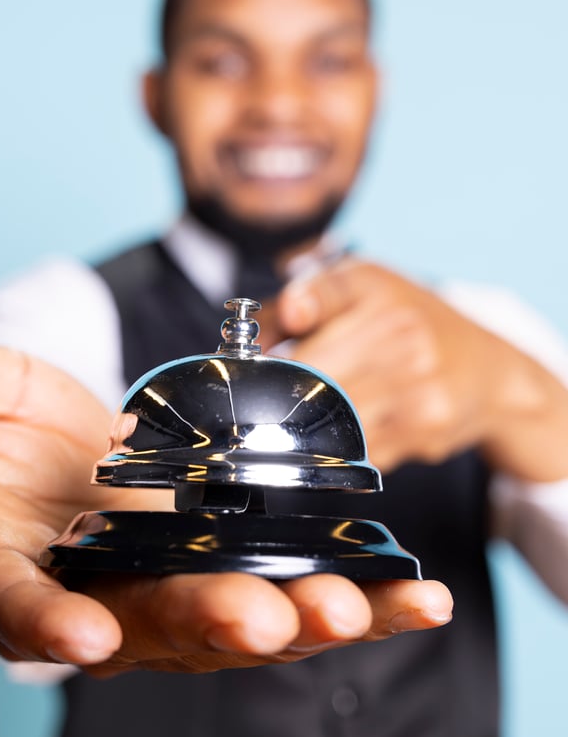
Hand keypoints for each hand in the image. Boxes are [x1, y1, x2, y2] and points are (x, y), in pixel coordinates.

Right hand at [0, 279, 452, 674]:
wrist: (69, 475)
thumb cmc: (8, 443)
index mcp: (9, 567)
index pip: (14, 601)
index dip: (38, 622)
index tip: (76, 638)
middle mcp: (93, 603)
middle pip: (145, 623)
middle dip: (202, 621)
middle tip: (260, 618)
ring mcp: (171, 602)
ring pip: (232, 622)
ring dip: (297, 619)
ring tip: (354, 610)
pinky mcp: (234, 583)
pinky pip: (296, 597)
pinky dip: (354, 602)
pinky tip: (415, 596)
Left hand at [275, 259, 567, 478]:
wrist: (489, 371)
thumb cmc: (413, 322)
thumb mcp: (361, 288)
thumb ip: (298, 304)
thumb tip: (248, 340)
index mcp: (375, 291)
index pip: (315, 302)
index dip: (280, 335)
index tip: (262, 357)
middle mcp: (400, 334)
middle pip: (312, 376)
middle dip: (283, 391)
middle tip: (269, 397)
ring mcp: (415, 386)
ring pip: (330, 419)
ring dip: (308, 422)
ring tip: (310, 410)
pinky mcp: (422, 430)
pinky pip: (356, 449)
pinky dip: (342, 444)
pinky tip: (352, 426)